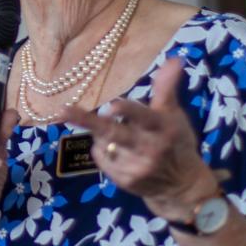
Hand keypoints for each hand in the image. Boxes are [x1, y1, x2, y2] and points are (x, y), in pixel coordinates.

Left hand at [62, 57, 218, 220]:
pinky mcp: (123, 180)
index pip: (143, 117)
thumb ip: (166, 88)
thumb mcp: (174, 115)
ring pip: (103, 142)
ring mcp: (134, 167)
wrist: (183, 186)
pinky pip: (101, 157)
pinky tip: (116, 149)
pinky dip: (102, 149)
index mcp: (162, 128)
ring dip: (100, 132)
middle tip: (63, 110)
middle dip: (87, 122)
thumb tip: (174, 59)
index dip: (127, 111)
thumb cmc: (176, 142)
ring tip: (114, 130)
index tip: (112, 106)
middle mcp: (148, 148)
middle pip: (113, 133)